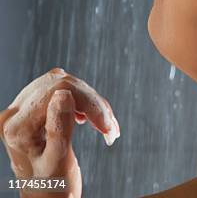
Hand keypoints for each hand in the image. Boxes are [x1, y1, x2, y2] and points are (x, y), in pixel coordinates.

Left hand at [0, 68, 119, 197]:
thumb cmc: (52, 189)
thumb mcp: (58, 160)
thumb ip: (59, 126)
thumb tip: (64, 93)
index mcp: (16, 127)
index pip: (56, 91)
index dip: (88, 102)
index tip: (107, 125)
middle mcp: (13, 115)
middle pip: (60, 83)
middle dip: (91, 102)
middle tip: (109, 127)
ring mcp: (22, 111)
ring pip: (63, 84)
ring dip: (90, 102)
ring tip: (105, 126)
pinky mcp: (32, 111)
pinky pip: (61, 91)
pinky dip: (82, 103)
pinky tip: (88, 120)